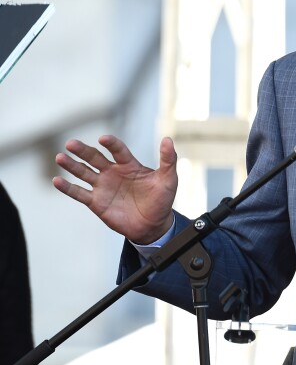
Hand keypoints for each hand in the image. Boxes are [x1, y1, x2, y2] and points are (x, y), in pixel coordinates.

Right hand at [53, 135, 177, 244]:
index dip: (111, 144)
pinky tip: (57, 180)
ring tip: (60, 157)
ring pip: (83, 172)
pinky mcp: (96, 202)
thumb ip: (168, 159)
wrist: (153, 225)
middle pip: (95, 158)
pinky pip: (79, 193)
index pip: (118, 150)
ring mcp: (103, 187)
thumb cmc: (162, 200)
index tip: (103, 139)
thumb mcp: (169, 179)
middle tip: (71, 143)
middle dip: (83, 151)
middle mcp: (113, 173)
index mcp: (129, 165)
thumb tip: (168, 140)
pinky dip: (67, 188)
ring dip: (71, 165)